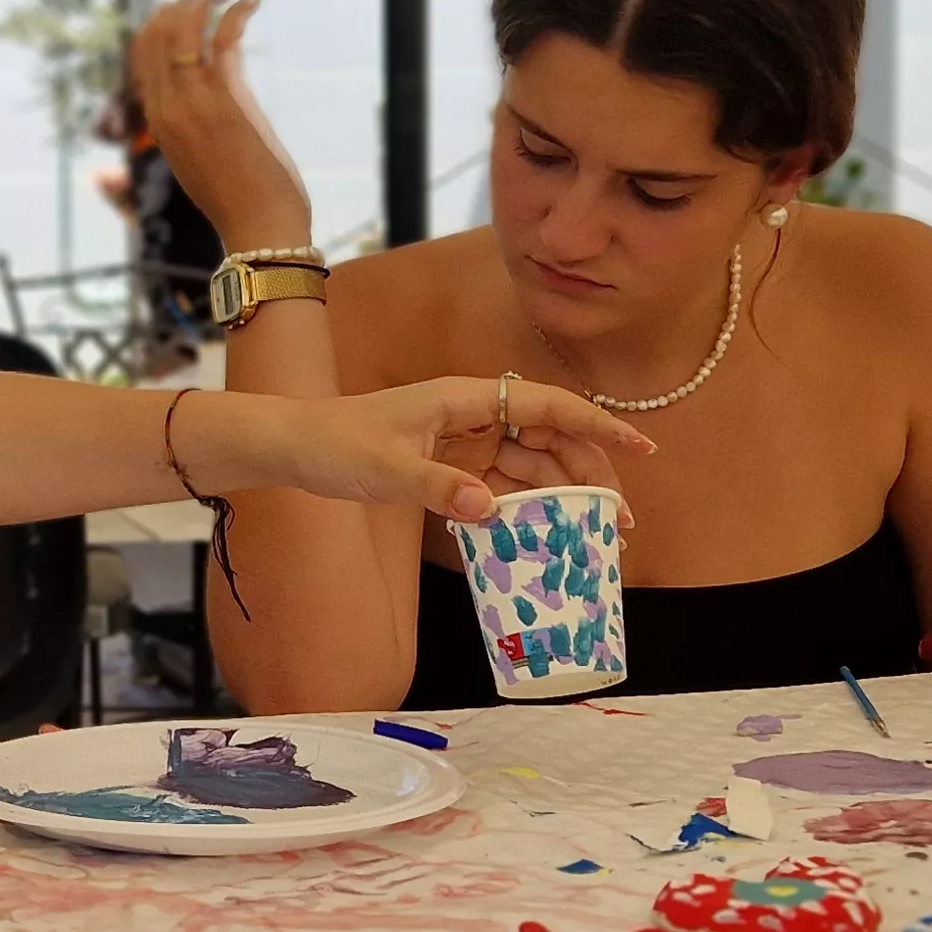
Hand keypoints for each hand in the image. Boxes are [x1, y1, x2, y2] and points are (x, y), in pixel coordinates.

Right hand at [130, 0, 313, 251]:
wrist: (260, 231)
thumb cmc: (243, 197)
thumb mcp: (216, 144)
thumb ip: (215, 102)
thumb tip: (228, 60)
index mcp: (160, 121)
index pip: (143, 53)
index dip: (163, 19)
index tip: (192, 2)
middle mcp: (168, 108)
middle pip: (156, 33)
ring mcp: (193, 104)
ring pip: (182, 28)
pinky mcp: (225, 102)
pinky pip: (220, 38)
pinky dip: (236, 11)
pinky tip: (253, 0)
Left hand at [193, 375, 653, 521]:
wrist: (290, 448)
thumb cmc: (333, 445)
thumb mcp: (385, 469)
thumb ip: (439, 489)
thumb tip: (491, 511)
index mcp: (464, 399)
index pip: (548, 407)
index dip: (598, 426)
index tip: (641, 449)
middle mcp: (471, 413)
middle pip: (548, 438)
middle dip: (589, 473)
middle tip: (621, 517)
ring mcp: (460, 439)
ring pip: (527, 463)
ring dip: (561, 494)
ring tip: (594, 532)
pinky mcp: (445, 462)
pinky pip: (498, 481)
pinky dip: (523, 504)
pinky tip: (542, 532)